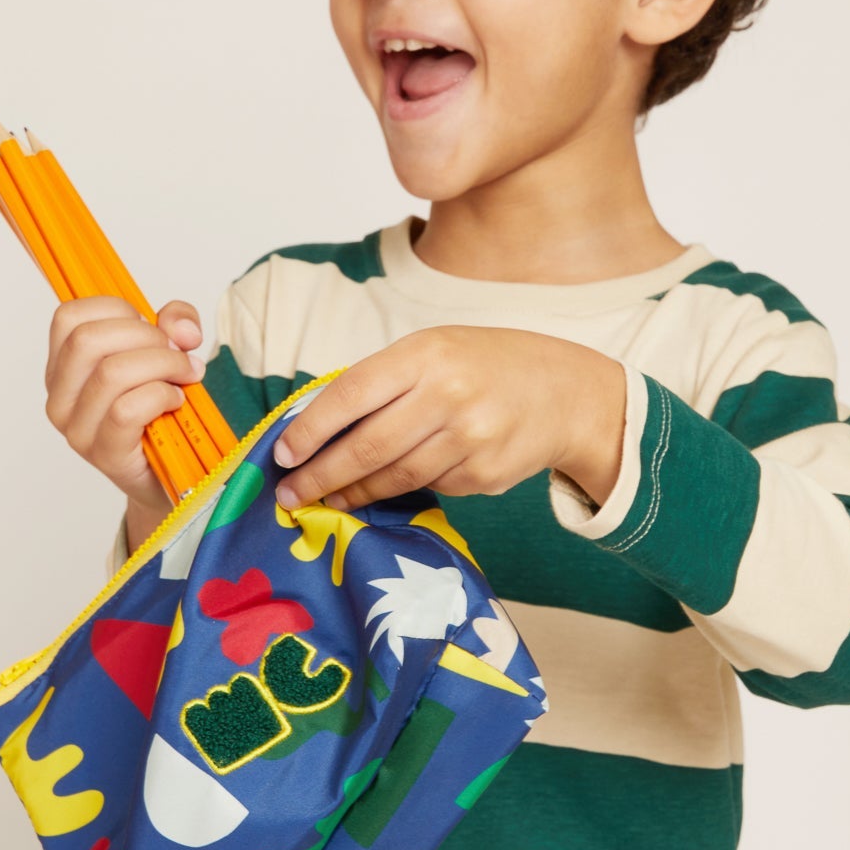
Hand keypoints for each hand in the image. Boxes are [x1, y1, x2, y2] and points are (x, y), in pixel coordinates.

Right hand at [43, 294, 207, 512]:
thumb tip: (181, 329)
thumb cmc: (161, 410)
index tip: (150, 325)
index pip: (69, 317)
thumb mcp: (167, 353)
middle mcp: (60, 397)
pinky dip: (161, 396)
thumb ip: (175, 325)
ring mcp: (77, 429)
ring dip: (162, 365)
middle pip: (88, 340)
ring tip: (186, 376)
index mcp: (64, 367)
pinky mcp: (103, 453)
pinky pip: (127, 410)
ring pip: (110, 373)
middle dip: (146, 336)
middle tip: (177, 353)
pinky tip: (176, 401)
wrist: (168, 475)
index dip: (117, 309)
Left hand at [268, 325, 624, 513]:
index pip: (351, 395)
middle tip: (290, 495)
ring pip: (393, 476)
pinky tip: (383, 491)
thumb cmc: (487, 366)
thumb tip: (317, 427)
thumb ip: (384, 382)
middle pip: (366, 446)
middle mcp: (447, 395)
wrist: (566, 393)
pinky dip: (401, 491)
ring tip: (327, 498)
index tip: (283, 455)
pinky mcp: (483, 475)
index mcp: (426, 355)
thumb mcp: (436, 351)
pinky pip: (428, 488)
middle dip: (320, 475)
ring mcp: (468, 439)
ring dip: (353, 493)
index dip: (310, 431)